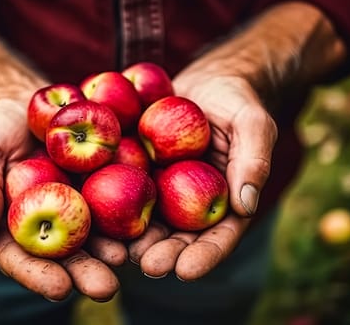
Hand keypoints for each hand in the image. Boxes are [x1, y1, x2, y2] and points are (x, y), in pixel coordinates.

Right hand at [0, 99, 126, 300]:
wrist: (32, 105)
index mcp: (12, 226)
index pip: (21, 258)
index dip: (39, 275)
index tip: (59, 288)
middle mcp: (49, 225)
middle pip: (66, 256)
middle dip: (86, 273)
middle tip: (105, 287)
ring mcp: (80, 208)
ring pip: (97, 237)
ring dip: (115, 251)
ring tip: (133, 259)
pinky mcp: (105, 188)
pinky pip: (120, 205)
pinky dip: (135, 218)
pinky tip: (151, 227)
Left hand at [128, 73, 277, 279]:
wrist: (208, 80)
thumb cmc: (237, 101)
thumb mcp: (252, 124)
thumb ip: (252, 162)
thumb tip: (246, 206)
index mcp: (226, 201)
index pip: (219, 236)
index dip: (204, 256)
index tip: (186, 271)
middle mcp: (193, 203)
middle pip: (179, 237)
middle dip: (164, 254)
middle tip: (147, 265)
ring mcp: (164, 188)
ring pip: (148, 220)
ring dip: (134, 239)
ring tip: (119, 251)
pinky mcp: (139, 170)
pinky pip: (124, 188)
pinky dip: (112, 203)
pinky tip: (97, 212)